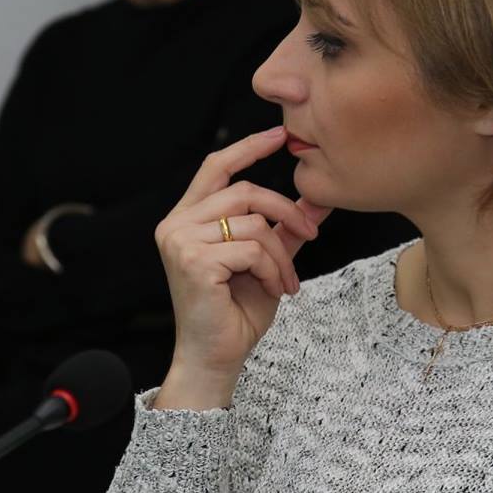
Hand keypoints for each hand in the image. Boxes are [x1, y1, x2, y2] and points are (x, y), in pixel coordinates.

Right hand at [152, 127, 330, 409]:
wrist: (215, 358)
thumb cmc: (235, 313)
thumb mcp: (266, 261)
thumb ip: (284, 229)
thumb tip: (316, 199)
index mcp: (187, 218)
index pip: (216, 167)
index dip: (249, 148)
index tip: (281, 134)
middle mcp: (176, 224)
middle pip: (244, 191)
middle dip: (285, 211)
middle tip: (311, 234)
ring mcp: (180, 241)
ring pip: (253, 223)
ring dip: (281, 254)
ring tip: (286, 281)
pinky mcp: (193, 260)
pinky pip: (251, 248)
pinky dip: (273, 269)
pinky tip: (275, 289)